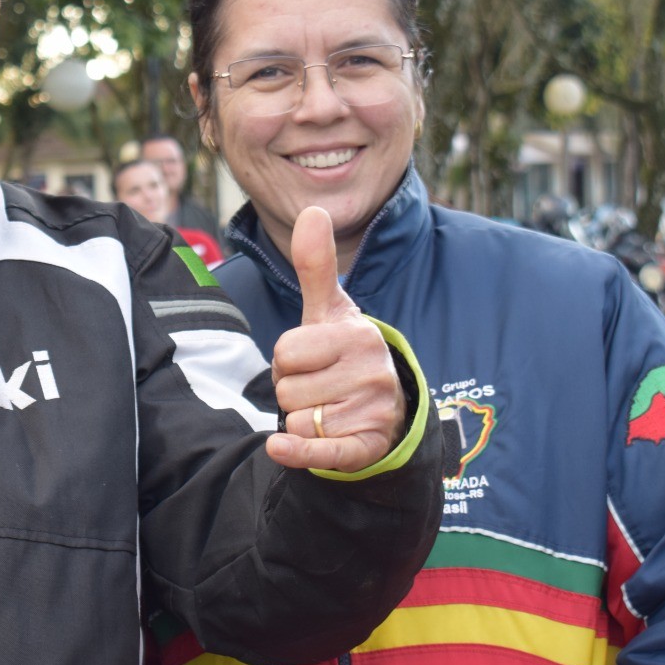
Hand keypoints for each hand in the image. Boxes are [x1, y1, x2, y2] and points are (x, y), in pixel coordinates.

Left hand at [264, 206, 406, 472]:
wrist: (385, 408)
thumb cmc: (345, 353)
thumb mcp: (330, 310)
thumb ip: (316, 265)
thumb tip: (312, 210)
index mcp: (359, 334)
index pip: (284, 350)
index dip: (287, 359)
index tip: (311, 359)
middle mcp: (372, 372)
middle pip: (286, 388)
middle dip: (293, 390)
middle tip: (320, 386)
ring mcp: (373, 411)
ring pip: (295, 420)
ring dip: (300, 420)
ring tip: (328, 408)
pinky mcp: (366, 447)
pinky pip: (319, 453)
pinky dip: (295, 454)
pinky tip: (279, 448)